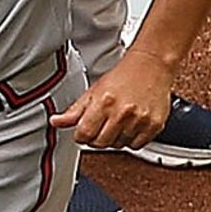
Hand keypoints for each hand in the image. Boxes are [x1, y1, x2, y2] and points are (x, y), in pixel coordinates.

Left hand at [54, 50, 175, 151]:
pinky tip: (130, 126)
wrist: (151, 66)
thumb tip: (55, 122)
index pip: (84, 134)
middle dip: (96, 138)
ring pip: (118, 145)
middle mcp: (123, 112)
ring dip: (114, 139)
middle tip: (100, 126)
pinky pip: (136, 145)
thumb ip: (74, 111)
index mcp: (104, 103)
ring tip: (117, 122)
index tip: (84, 132)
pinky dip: (131, 140)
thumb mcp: (93, 91)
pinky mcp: (154, 125)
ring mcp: (140, 120)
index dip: (81, 136)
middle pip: (101, 143)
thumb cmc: (123, 77)